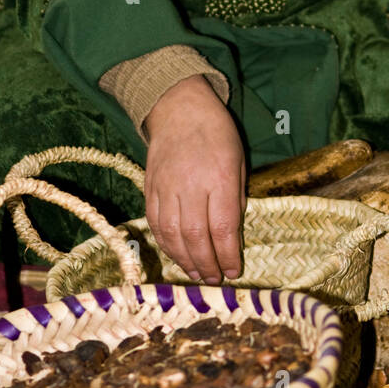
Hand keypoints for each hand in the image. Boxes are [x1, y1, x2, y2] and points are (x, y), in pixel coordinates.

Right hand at [144, 74, 246, 282]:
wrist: (178, 108)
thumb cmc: (216, 133)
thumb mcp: (239, 161)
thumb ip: (236, 198)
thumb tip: (231, 235)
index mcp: (219, 177)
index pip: (223, 227)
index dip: (228, 255)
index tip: (234, 271)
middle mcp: (190, 185)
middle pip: (195, 236)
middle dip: (207, 264)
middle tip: (216, 279)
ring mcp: (166, 187)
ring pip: (172, 235)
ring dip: (185, 260)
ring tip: (198, 273)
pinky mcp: (149, 188)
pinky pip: (155, 223)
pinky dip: (166, 245)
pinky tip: (177, 255)